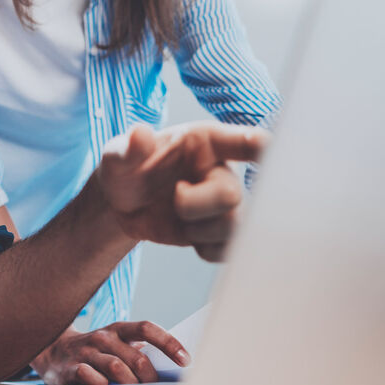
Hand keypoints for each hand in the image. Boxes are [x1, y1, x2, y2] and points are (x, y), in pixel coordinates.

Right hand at [31, 322, 187, 384]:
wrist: (51, 349)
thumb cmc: (94, 349)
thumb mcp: (115, 342)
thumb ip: (137, 350)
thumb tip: (172, 366)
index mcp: (117, 329)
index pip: (147, 328)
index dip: (168, 343)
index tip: (186, 360)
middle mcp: (103, 338)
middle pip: (136, 358)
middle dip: (150, 378)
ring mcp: (86, 352)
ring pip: (117, 369)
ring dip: (130, 384)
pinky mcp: (71, 368)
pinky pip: (92, 379)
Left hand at [97, 123, 268, 261]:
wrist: (122, 205)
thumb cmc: (125, 170)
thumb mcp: (117, 156)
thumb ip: (128, 147)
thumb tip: (139, 134)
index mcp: (205, 142)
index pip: (245, 141)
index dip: (262, 146)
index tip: (266, 149)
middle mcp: (221, 171)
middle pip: (232, 194)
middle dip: (196, 204)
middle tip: (175, 196)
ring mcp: (223, 203)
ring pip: (234, 226)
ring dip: (199, 230)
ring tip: (178, 217)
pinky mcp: (219, 231)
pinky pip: (229, 249)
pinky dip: (206, 249)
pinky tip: (188, 236)